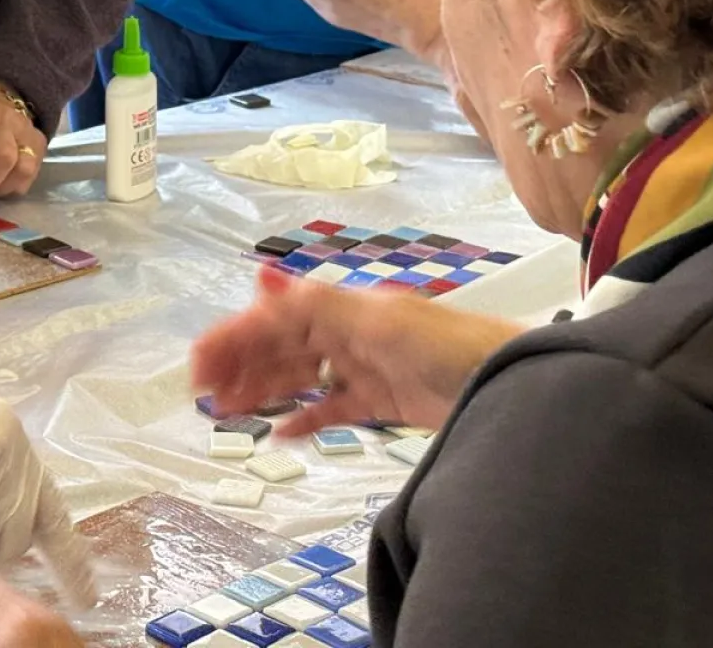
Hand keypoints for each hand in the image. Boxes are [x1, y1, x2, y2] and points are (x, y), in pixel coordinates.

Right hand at [192, 265, 523, 433]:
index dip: (234, 337)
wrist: (514, 385)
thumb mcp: (379, 322)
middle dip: (241, 366)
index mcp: (345, 309)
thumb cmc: (449, 347)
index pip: (275, 319)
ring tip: (228, 413)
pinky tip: (282, 434)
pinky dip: (307, 419)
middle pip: (282, 348)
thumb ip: (318, 306)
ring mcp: (367, 368)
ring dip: (264, 391)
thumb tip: (262, 277)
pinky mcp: (385, 403)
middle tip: (204, 396)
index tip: (199, 363)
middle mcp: (351, 333)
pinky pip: (334, 409)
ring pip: (301, 378)